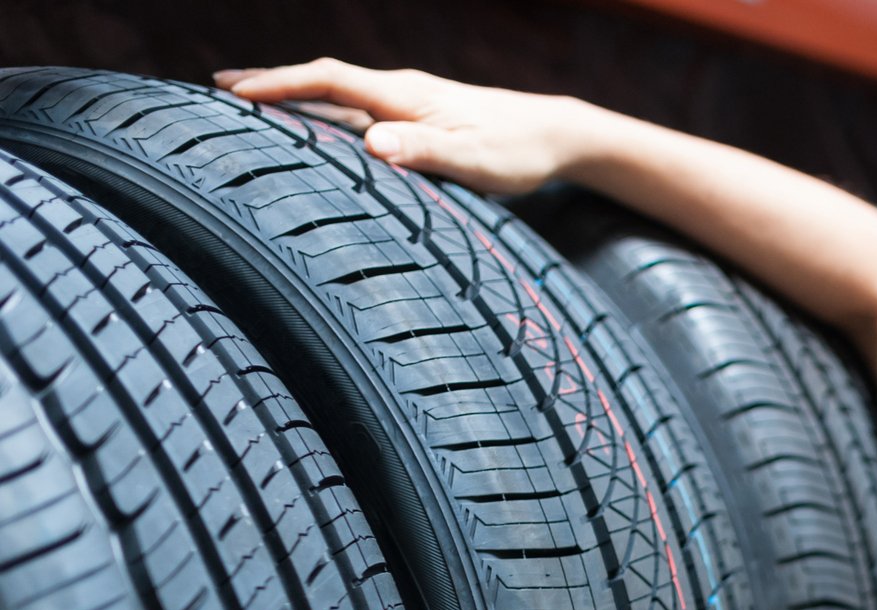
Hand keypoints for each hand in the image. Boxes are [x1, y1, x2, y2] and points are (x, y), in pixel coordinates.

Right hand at [213, 59, 606, 194]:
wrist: (556, 134)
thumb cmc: (518, 152)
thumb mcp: (475, 160)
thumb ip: (425, 151)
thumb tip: (373, 146)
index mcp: (405, 96)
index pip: (329, 80)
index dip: (281, 84)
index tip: (236, 91)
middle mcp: (401, 91)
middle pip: (324, 80)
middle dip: (272, 82)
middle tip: (219, 88)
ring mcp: (408, 102)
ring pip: (338, 94)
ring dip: (293, 95)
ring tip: (250, 102)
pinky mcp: (419, 117)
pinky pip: (358, 109)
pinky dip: (324, 110)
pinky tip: (314, 124)